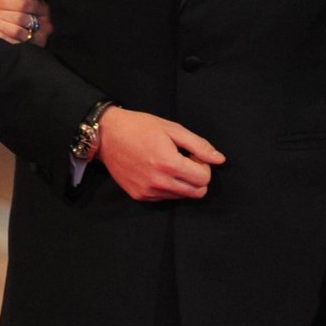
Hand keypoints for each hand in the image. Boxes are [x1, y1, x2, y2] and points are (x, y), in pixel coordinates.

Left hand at [0, 0, 52, 46]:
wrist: (30, 33)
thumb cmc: (24, 13)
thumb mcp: (25, 0)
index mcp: (43, 9)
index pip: (24, 4)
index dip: (5, 3)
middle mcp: (44, 25)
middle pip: (20, 18)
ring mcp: (38, 39)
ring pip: (17, 31)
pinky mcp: (30, 50)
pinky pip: (13, 43)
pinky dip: (0, 35)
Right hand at [96, 107, 224, 200]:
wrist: (106, 135)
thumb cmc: (139, 127)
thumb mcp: (172, 129)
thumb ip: (198, 145)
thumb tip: (219, 159)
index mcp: (169, 164)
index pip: (204, 178)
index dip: (204, 165)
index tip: (192, 154)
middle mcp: (159, 182)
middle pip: (197, 192)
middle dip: (197, 177)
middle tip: (184, 161)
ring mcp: (148, 191)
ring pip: (181, 196)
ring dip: (182, 182)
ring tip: (168, 164)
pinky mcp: (139, 195)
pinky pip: (164, 197)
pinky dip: (167, 187)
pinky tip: (156, 170)